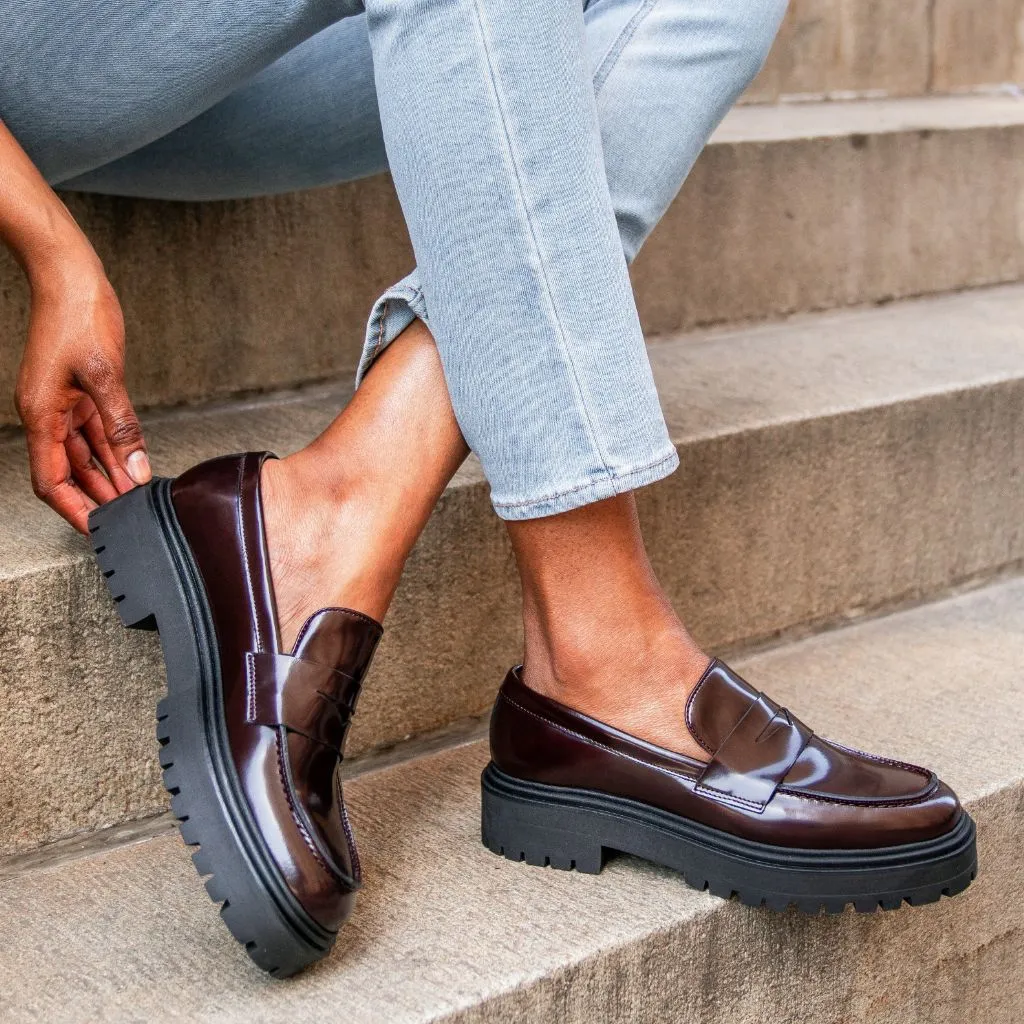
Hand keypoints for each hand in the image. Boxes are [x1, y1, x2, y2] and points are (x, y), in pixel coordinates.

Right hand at [16, 255, 149, 533]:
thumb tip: (135, 470)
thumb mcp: (106, 374)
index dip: (73, 509)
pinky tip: (132, 467)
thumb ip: (122, 426)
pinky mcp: (81, 391)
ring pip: (84, 454)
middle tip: (127, 519)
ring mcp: (64, 403)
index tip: (97, 529)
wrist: (71, 274)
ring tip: (134, 500)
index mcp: (42, 414)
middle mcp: (48, 413)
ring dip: (108, 477)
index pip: (51, 480)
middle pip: (68, 472)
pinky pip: (95, 432)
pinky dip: (113, 451)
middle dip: (96, 498)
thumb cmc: (78, 314)